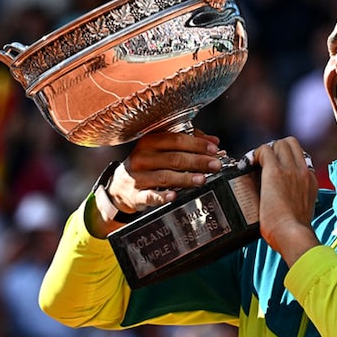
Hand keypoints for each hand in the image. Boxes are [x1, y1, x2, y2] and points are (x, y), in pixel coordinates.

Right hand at [87, 130, 222, 236]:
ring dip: (185, 178)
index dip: (197, 144)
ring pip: (165, 176)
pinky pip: (149, 196)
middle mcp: (142, 157)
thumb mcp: (163, 149)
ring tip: (202, 179)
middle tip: (215, 165)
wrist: (120, 186)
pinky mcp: (135, 195)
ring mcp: (137, 176)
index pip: (176, 139)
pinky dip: (162, 197)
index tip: (214, 149)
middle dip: (197, 161)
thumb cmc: (148, 164)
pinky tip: (174, 197)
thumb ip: (188, 143)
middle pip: (174, 158)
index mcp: (150, 141)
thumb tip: (213, 141)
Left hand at [253, 137, 319, 265]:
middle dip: (275, 149)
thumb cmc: (293, 232)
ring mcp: (291, 170)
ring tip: (255, 164)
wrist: (293, 235)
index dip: (285, 158)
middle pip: (291, 143)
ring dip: (265, 150)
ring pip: (279, 143)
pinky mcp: (275, 172)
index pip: (300, 157)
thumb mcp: (301, 211)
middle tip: (263, 162)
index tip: (275, 167)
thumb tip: (283, 202)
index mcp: (310, 181)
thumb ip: (295, 200)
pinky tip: (248, 166)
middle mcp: (303, 171)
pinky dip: (255, 154)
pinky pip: (265, 150)